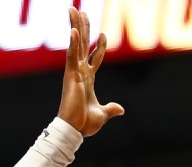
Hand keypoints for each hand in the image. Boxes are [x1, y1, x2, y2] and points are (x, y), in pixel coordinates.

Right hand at [57, 7, 123, 135]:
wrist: (75, 130)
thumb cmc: (85, 124)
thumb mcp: (102, 114)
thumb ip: (111, 109)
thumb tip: (120, 109)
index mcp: (88, 80)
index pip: (94, 57)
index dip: (98, 46)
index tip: (102, 34)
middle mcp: (80, 72)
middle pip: (83, 45)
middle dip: (83, 28)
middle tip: (82, 12)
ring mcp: (75, 72)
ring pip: (75, 44)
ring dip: (76, 26)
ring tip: (74, 10)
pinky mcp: (70, 75)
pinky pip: (71, 56)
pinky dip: (73, 43)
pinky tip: (74, 29)